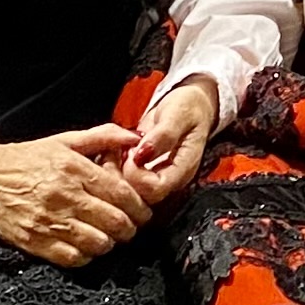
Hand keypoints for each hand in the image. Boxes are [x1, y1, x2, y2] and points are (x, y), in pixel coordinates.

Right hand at [0, 126, 149, 266]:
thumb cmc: (26, 159)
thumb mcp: (65, 140)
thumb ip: (103, 137)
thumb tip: (135, 138)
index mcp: (75, 169)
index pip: (121, 194)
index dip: (140, 207)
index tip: (144, 212)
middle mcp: (65, 196)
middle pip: (115, 222)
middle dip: (130, 228)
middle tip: (130, 227)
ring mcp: (49, 221)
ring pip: (98, 243)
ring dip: (110, 243)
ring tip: (109, 237)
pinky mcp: (35, 242)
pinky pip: (73, 258)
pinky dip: (86, 256)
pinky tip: (86, 247)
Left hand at [122, 75, 215, 209]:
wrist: (189, 106)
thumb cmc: (188, 107)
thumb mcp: (179, 114)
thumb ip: (164, 135)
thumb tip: (142, 155)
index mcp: (183, 170)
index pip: (155, 191)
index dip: (137, 176)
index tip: (131, 152)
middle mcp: (169, 180)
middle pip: (139, 198)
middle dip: (122, 176)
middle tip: (118, 151)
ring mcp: (155, 179)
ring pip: (129, 193)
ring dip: (116, 172)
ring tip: (116, 149)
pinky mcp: (144, 174)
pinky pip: (125, 181)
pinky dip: (115, 167)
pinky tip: (116, 150)